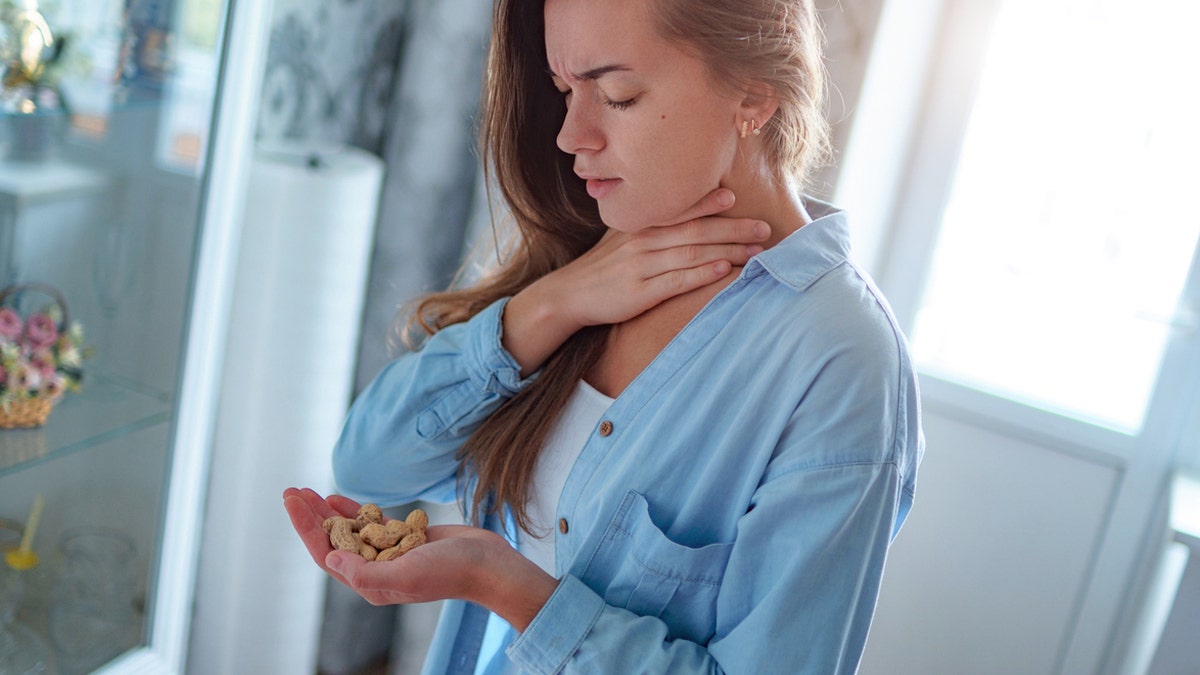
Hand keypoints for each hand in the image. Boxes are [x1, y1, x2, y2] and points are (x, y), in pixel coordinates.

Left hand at [283, 488, 556, 628]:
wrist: (488, 565)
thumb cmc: (450, 572)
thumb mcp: (406, 576)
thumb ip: (366, 573)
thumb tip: (330, 560)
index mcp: (369, 583)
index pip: (326, 554)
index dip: (305, 527)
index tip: (292, 500)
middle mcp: (375, 570)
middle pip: (331, 541)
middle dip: (310, 516)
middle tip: (291, 490)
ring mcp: (389, 554)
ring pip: (348, 530)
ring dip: (326, 511)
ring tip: (307, 491)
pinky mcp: (404, 539)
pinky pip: (370, 523)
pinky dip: (353, 510)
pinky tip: (337, 497)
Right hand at [503, 187, 769, 372]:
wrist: (569, 294)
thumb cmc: (601, 267)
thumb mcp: (619, 238)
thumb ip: (647, 226)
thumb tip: (677, 215)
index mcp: (639, 225)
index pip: (678, 209)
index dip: (707, 202)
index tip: (734, 196)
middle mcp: (643, 241)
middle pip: (695, 231)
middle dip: (733, 228)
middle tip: (765, 227)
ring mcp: (642, 266)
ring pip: (692, 254)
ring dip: (728, 251)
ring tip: (757, 251)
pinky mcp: (641, 292)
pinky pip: (678, 281)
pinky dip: (703, 274)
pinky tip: (724, 271)